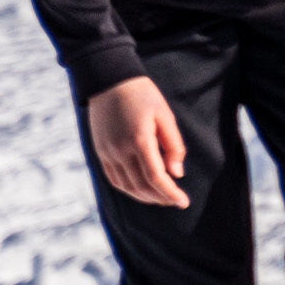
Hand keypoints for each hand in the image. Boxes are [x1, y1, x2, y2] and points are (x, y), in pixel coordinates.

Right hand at [86, 76, 190, 208]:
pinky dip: (128, 189)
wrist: (109, 82)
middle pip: (141, 185)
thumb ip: (173, 146)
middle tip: (176, 201)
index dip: (170, 193)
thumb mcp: (165, 116)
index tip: (183, 202)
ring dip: (144, 197)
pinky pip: (113, 178)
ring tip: (161, 199)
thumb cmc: (143, 96)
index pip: (155, 177)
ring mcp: (107, 152)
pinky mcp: (100, 152)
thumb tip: (177, 174)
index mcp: (139, 140)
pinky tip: (141, 190)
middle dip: (160, 197)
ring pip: (126, 185)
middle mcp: (120, 150)